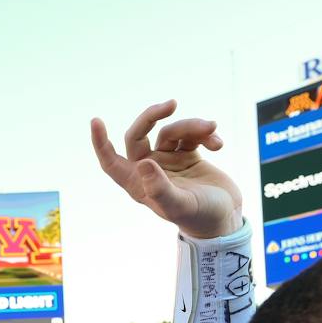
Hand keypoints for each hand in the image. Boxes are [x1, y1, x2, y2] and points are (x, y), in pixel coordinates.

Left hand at [91, 100, 241, 238]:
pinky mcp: (187, 155)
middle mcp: (149, 170)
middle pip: (139, 135)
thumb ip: (160, 188)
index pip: (111, 161)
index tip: (96, 121)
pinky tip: (218, 144)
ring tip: (212, 129)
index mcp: (138, 184)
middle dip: (152, 117)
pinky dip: (205, 134)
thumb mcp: (180, 206)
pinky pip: (191, 135)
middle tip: (171, 104)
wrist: (225, 218)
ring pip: (171, 131)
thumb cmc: (200, 217)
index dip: (101, 143)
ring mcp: (167, 161)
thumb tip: (143, 164)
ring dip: (192, 126)